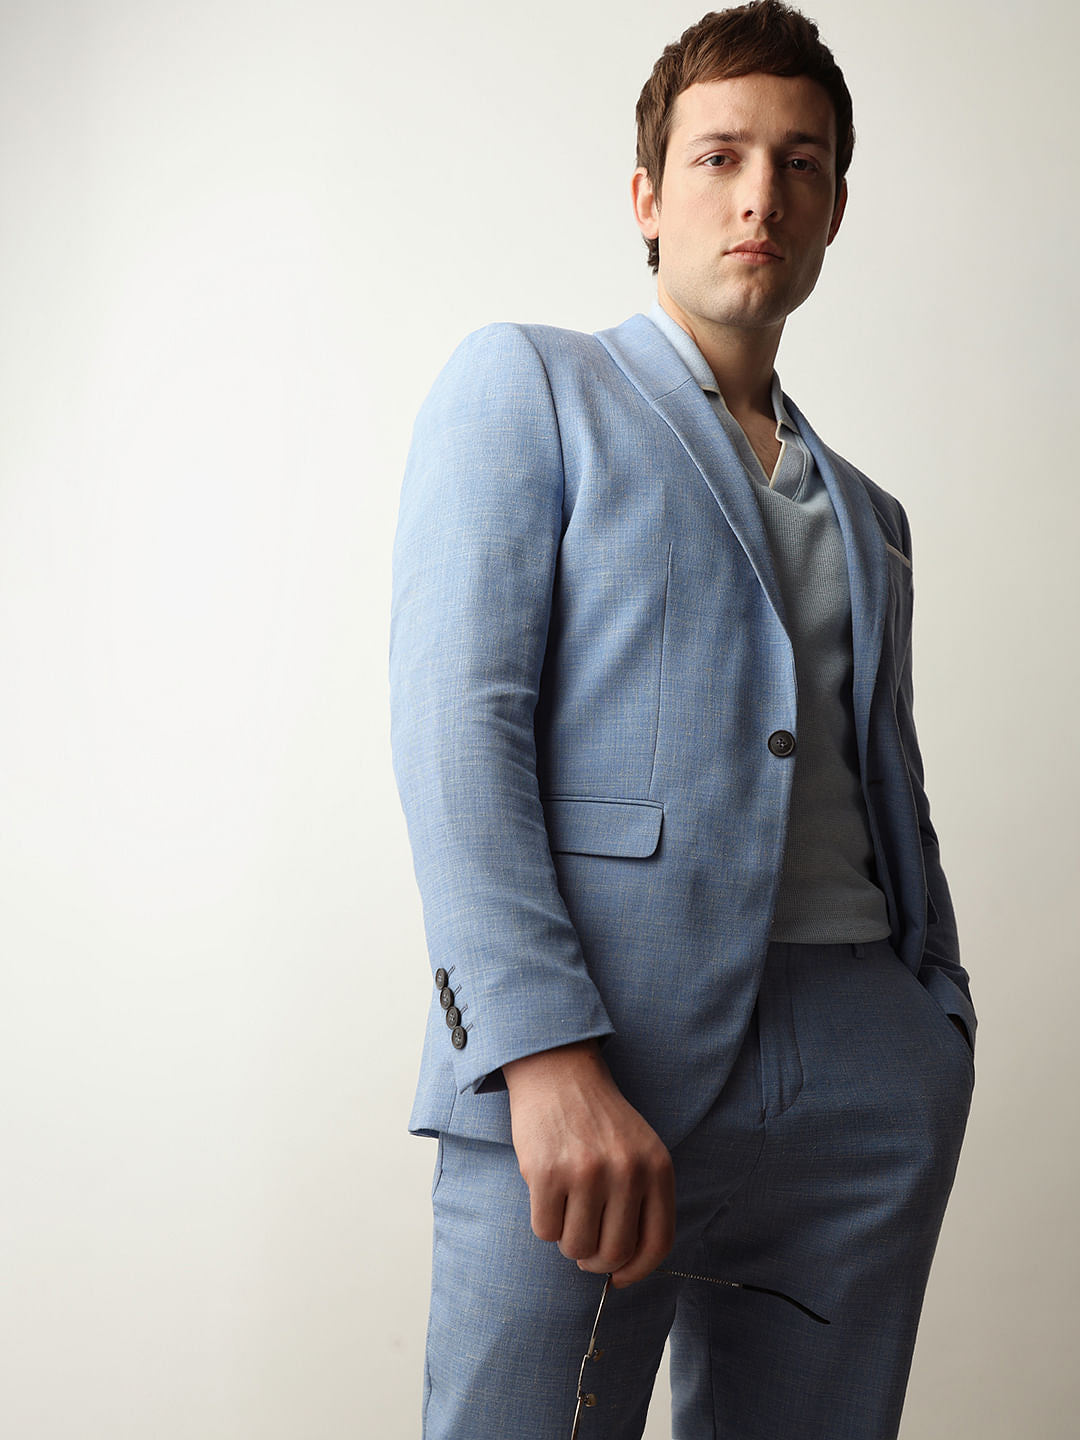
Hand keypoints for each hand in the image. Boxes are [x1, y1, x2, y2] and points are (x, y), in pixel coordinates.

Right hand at [503, 1040, 674, 1287]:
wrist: (558, 1072)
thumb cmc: (597, 1119)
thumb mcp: (638, 1150)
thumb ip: (642, 1200)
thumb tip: (624, 1267)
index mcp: (657, 1168)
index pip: (657, 1244)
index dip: (637, 1271)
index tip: (619, 1278)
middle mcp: (627, 1171)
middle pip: (613, 1253)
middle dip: (595, 1260)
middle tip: (583, 1241)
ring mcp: (587, 1172)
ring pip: (576, 1247)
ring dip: (567, 1238)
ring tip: (566, 1207)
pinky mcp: (548, 1173)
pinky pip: (545, 1230)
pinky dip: (544, 1222)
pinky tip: (546, 1193)